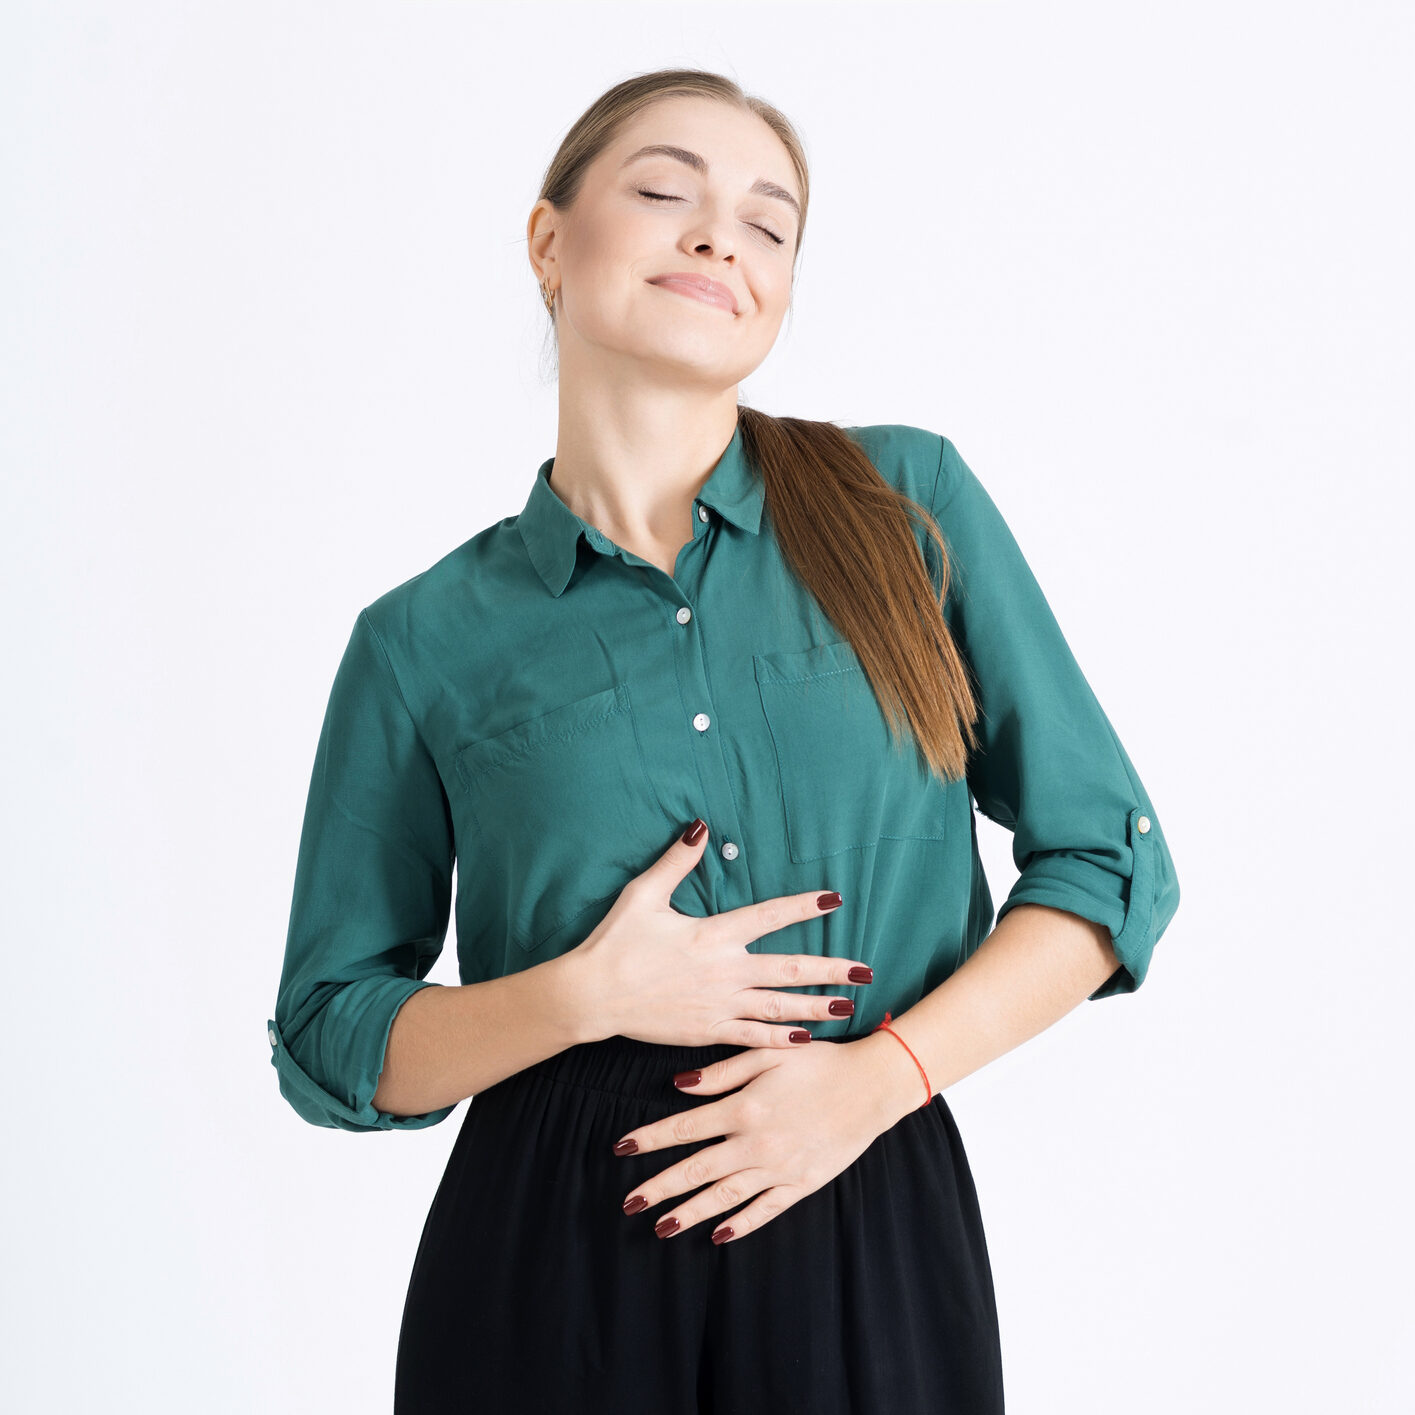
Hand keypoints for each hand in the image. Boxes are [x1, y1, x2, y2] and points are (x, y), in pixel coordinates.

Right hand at [567, 818, 873, 1048]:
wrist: (593, 995)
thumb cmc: (616, 942)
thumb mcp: (643, 895)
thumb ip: (676, 862)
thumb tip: (699, 827)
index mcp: (713, 935)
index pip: (769, 916)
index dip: (803, 906)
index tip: (833, 899)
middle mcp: (724, 971)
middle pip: (788, 970)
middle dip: (830, 970)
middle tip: (864, 970)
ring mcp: (718, 1005)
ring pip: (779, 1008)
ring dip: (816, 1007)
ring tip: (848, 1006)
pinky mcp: (707, 1032)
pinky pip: (753, 1037)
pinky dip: (781, 1039)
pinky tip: (805, 1040)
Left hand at [611, 1033, 915, 1243]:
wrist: (872, 1085)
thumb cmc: (819, 1062)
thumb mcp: (768, 1054)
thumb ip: (722, 1071)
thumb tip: (678, 1085)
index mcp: (744, 1107)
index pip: (684, 1127)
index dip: (650, 1139)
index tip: (621, 1148)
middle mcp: (756, 1143)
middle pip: (696, 1170)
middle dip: (659, 1187)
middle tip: (628, 1203)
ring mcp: (779, 1168)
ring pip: (725, 1197)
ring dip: (690, 1212)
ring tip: (661, 1227)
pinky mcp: (802, 1184)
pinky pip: (765, 1210)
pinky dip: (740, 1225)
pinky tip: (718, 1235)